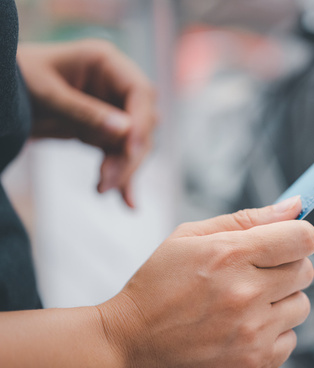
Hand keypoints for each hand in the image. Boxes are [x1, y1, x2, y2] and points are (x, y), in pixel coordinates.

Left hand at [17, 39, 157, 207]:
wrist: (1, 95)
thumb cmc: (17, 80)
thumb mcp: (47, 94)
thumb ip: (85, 112)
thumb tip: (127, 132)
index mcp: (106, 62)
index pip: (141, 93)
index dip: (141, 123)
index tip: (132, 150)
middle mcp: (116, 85)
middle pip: (141, 124)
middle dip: (128, 156)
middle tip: (108, 181)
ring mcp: (114, 109)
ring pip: (134, 145)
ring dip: (124, 171)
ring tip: (102, 191)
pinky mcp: (106, 131)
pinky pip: (120, 156)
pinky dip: (121, 178)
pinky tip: (127, 202)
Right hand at [97, 196, 313, 367]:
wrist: (125, 350)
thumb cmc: (154, 290)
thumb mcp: (188, 238)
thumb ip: (246, 219)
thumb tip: (294, 206)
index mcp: (230, 255)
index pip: (303, 238)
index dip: (300, 236)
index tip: (288, 241)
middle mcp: (247, 293)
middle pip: (306, 271)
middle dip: (287, 268)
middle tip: (257, 275)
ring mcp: (252, 330)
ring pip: (302, 306)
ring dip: (282, 302)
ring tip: (247, 305)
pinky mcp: (254, 362)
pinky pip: (291, 340)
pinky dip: (274, 334)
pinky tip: (245, 330)